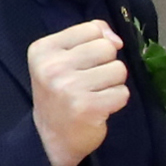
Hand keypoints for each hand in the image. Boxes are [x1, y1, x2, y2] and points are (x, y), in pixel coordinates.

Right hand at [30, 21, 130, 165]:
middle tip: (91, 81)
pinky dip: (116, 100)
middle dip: (107, 64)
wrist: (53, 137)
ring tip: (95, 94)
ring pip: (119, 69)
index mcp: (43, 49)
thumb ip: (91, 36)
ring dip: (113, 83)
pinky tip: (100, 107)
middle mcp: (52, 67)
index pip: (92, 28)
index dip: (97, 44)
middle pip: (108, 48)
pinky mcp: (87, 107)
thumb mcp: (64, 57)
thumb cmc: (62, 92)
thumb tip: (116, 40)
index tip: (82, 63)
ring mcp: (69, 87)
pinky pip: (123, 92)